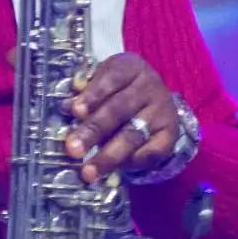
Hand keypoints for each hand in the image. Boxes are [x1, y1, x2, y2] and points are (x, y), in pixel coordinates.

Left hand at [63, 53, 177, 182]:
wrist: (152, 100)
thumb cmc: (116, 90)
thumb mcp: (102, 82)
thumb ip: (85, 93)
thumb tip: (67, 107)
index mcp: (130, 67)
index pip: (111, 78)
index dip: (93, 95)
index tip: (74, 111)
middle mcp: (150, 86)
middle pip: (119, 110)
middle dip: (94, 130)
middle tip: (73, 149)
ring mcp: (162, 110)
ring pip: (133, 134)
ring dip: (108, 155)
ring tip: (88, 171)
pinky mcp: (170, 133)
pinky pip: (152, 152)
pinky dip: (132, 163)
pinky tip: (114, 171)